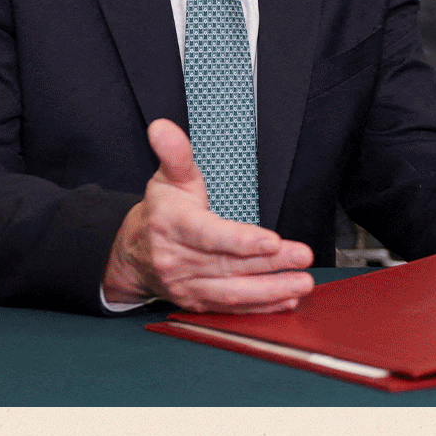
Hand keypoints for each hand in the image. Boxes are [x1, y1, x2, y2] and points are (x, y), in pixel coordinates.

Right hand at [101, 119, 315, 311]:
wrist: (131, 254)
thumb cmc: (160, 212)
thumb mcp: (167, 178)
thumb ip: (174, 153)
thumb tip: (162, 127)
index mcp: (173, 226)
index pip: (209, 235)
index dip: (241, 241)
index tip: (272, 241)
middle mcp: (177, 260)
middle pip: (230, 264)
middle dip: (271, 264)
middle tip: (304, 257)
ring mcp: (186, 285)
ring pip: (232, 292)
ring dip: (271, 291)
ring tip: (303, 283)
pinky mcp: (195, 302)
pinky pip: (230, 308)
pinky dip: (259, 307)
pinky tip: (285, 301)